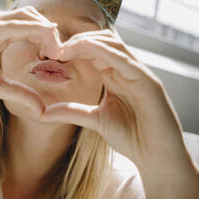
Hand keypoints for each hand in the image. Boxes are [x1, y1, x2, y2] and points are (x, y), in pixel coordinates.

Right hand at [0, 6, 60, 114]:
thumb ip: (19, 92)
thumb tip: (42, 108)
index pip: (27, 26)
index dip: (46, 35)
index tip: (60, 53)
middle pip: (28, 16)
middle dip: (48, 30)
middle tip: (61, 50)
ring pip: (22, 16)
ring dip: (43, 27)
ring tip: (56, 45)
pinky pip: (9, 25)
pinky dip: (30, 28)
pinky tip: (46, 35)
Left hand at [38, 28, 186, 170]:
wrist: (156, 158)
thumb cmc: (131, 138)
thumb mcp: (94, 120)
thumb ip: (71, 111)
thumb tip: (42, 112)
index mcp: (115, 75)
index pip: (93, 49)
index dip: (72, 47)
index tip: (49, 52)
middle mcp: (127, 70)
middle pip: (103, 40)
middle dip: (77, 40)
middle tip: (54, 47)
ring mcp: (139, 74)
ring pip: (113, 44)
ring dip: (87, 42)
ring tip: (64, 48)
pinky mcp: (148, 82)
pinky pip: (125, 60)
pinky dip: (104, 51)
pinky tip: (84, 50)